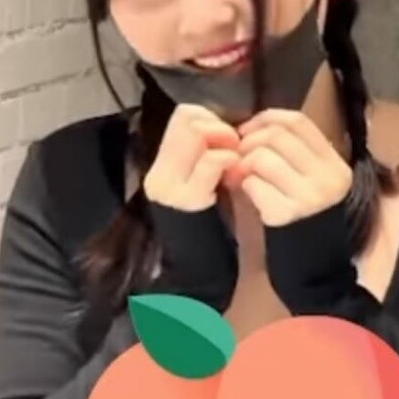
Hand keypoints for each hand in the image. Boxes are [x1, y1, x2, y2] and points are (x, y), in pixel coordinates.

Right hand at [141, 105, 240, 312]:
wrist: (193, 281)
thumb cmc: (204, 241)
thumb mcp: (199, 195)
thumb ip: (203, 167)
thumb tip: (223, 137)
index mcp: (161, 170)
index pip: (181, 117)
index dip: (210, 120)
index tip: (229, 140)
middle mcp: (160, 173)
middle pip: (187, 118)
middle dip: (218, 125)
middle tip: (235, 148)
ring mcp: (171, 185)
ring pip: (197, 133)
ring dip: (226, 142)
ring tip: (237, 162)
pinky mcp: (187, 199)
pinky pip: (212, 162)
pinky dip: (230, 162)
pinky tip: (238, 177)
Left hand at [234, 109, 355, 312]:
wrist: (318, 277)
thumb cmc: (309, 230)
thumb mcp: (314, 188)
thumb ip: (297, 160)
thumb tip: (258, 129)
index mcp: (335, 166)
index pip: (299, 121)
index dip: (267, 119)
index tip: (248, 130)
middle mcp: (328, 177)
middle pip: (277, 136)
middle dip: (249, 142)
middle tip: (238, 157)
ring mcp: (310, 196)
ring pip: (262, 157)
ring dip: (243, 165)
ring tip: (239, 177)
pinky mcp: (289, 215)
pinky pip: (255, 185)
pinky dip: (244, 186)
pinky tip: (246, 196)